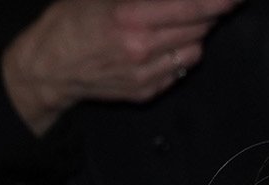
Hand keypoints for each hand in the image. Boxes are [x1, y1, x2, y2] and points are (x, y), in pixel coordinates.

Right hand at [3, 0, 244, 137]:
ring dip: (195, 33)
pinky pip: (179, 69)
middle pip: (199, 29)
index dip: (219, 1)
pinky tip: (163, 43)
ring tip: (181, 21)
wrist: (49, 68)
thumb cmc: (69, 22)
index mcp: (131, 18)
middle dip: (209, 13)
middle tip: (212, 2)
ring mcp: (147, 74)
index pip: (191, 8)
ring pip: (194, 50)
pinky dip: (179, 53)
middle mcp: (143, 48)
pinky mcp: (147, 91)